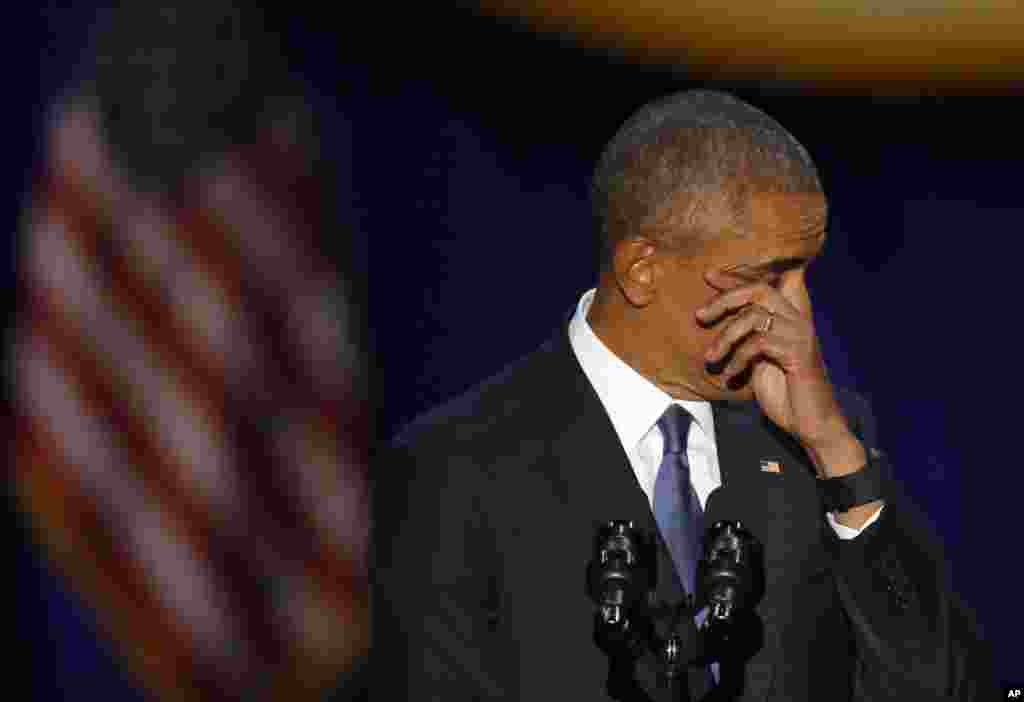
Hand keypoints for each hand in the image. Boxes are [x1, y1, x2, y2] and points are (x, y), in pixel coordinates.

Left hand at [696, 267, 864, 476]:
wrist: (810, 424)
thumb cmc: (784, 392)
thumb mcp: (758, 359)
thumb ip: (747, 337)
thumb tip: (717, 320)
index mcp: (788, 319)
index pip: (763, 284)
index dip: (735, 277)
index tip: (708, 275)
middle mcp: (798, 321)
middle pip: (758, 290)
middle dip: (725, 298)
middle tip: (700, 316)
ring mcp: (800, 335)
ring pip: (754, 316)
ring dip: (725, 336)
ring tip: (709, 358)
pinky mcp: (798, 354)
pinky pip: (758, 344)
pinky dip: (737, 359)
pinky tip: (728, 376)